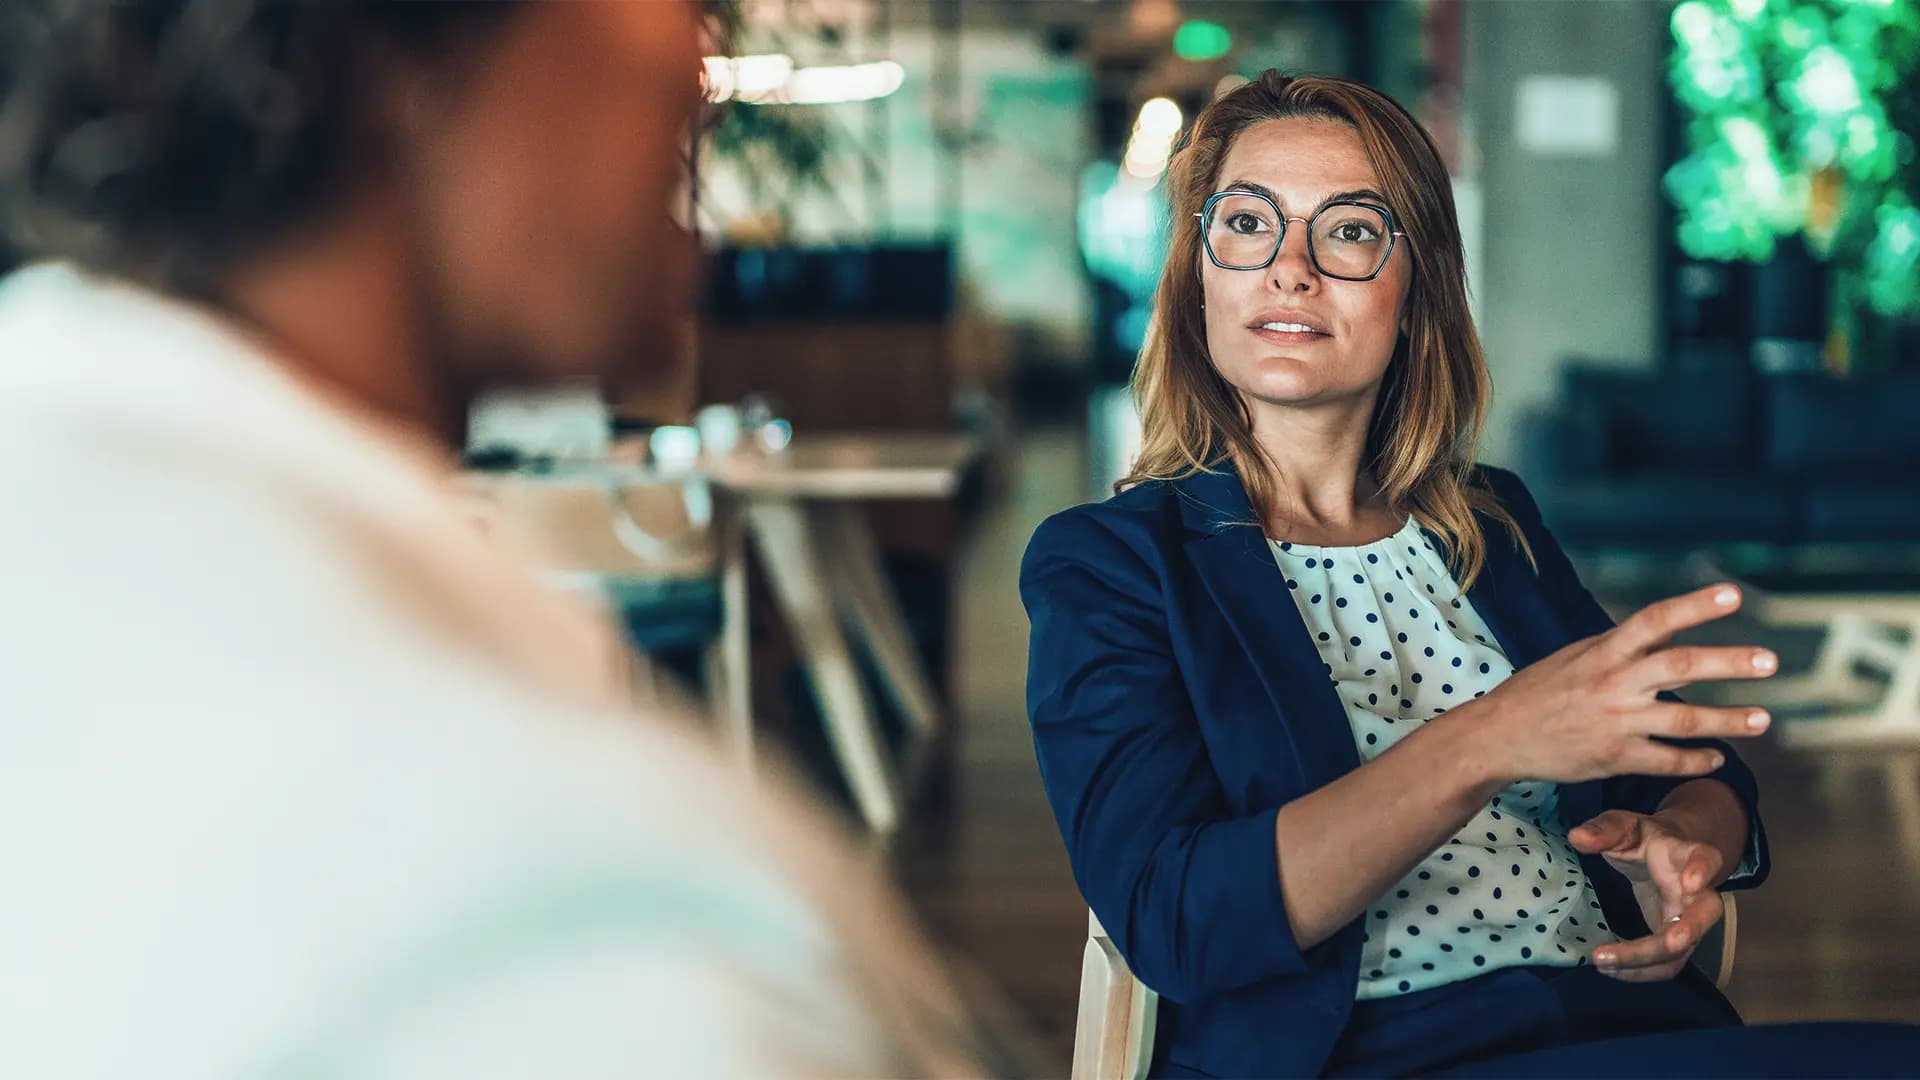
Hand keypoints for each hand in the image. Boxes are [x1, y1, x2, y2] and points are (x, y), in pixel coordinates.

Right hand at [1462, 583, 1776, 785]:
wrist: (1499, 736)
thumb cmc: (1537, 692)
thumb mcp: (1574, 657)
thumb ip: (1620, 648)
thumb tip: (1665, 630)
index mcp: (1603, 652)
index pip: (1655, 620)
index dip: (1695, 606)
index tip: (1734, 594)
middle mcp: (1613, 683)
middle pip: (1680, 666)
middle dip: (1729, 662)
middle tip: (1770, 661)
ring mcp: (1616, 721)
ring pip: (1684, 718)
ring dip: (1728, 720)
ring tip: (1763, 719)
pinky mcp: (1614, 757)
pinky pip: (1667, 759)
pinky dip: (1696, 760)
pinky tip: (1717, 758)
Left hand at [1570, 809, 1724, 981]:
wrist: (1662, 855)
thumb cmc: (1642, 838)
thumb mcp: (1621, 825)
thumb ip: (1603, 830)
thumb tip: (1577, 838)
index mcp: (1685, 855)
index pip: (1706, 858)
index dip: (1703, 870)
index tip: (1690, 881)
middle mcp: (1696, 892)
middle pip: (1706, 914)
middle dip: (1690, 931)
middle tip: (1670, 943)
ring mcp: (1689, 920)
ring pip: (1682, 950)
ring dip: (1646, 961)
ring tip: (1603, 961)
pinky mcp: (1675, 941)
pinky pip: (1664, 964)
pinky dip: (1638, 971)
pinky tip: (1608, 968)